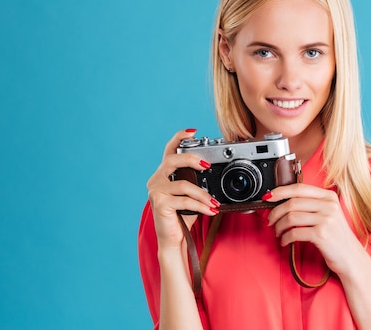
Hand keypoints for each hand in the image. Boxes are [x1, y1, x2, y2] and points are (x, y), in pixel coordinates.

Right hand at [147, 129, 219, 249]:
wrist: (174, 240)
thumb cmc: (183, 216)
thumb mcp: (191, 195)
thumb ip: (196, 181)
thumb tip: (213, 170)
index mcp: (164, 174)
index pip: (169, 150)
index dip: (179, 137)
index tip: (193, 131)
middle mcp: (156, 179)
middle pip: (172, 160)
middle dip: (192, 159)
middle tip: (207, 165)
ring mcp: (156, 191)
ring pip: (183, 184)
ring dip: (203, 194)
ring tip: (215, 203)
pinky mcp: (159, 204)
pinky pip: (185, 201)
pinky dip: (201, 205)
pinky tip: (211, 210)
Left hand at [265, 184, 366, 275]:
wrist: (351, 258)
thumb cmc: (336, 237)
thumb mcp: (328, 215)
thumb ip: (311, 205)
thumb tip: (283, 201)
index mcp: (329, 197)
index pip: (299, 188)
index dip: (281, 191)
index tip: (268, 197)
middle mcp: (329, 205)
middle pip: (292, 202)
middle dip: (276, 212)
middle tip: (270, 220)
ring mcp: (326, 219)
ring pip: (291, 217)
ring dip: (279, 226)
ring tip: (278, 232)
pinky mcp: (322, 234)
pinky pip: (294, 232)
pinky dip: (285, 238)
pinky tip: (285, 241)